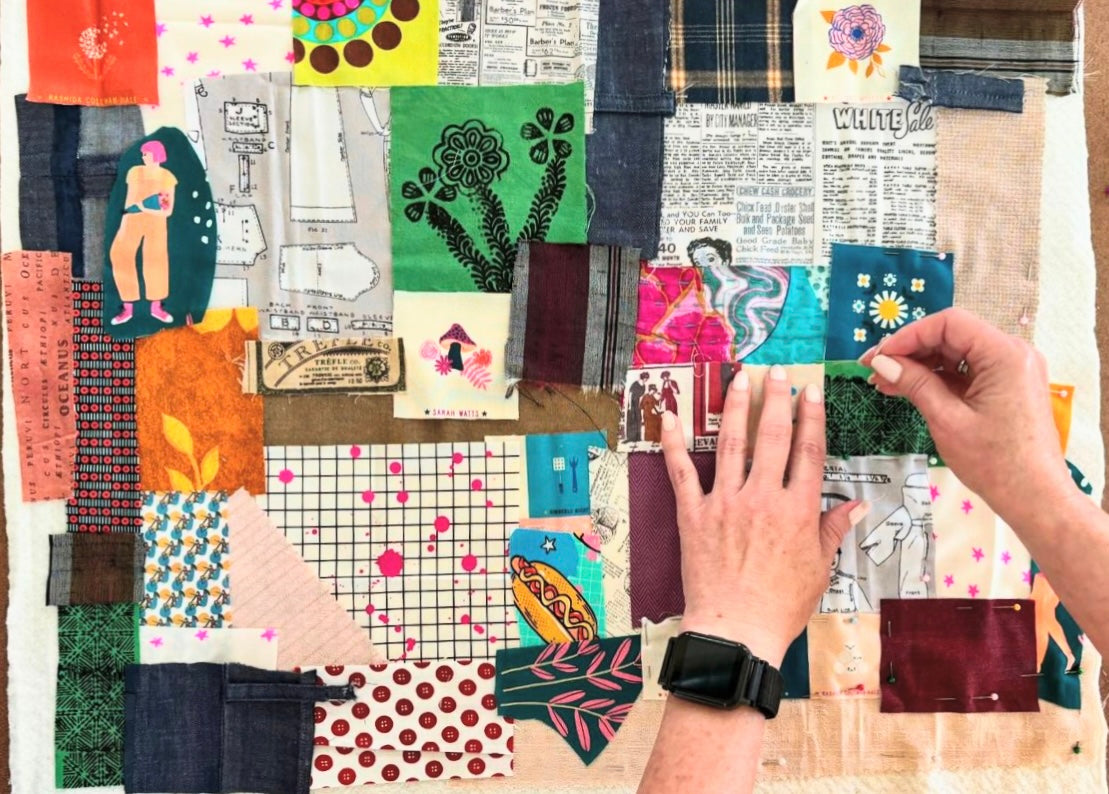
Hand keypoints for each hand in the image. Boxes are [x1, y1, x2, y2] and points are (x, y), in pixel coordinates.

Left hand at [660, 366, 865, 665]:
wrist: (737, 630)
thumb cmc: (782, 605)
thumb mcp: (820, 568)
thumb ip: (833, 529)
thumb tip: (857, 505)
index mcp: (797, 510)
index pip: (808, 451)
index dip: (810, 417)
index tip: (810, 390)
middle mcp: (762, 497)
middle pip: (772, 437)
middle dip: (775, 399)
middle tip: (777, 372)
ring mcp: (725, 503)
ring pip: (732, 444)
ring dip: (736, 407)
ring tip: (739, 378)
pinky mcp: (693, 514)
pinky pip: (682, 472)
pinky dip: (674, 443)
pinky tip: (671, 416)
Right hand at [859, 308, 1076, 523]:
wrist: (1035, 498)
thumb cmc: (995, 462)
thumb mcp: (947, 420)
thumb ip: (914, 384)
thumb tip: (881, 363)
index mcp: (1005, 355)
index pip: (949, 324)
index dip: (908, 335)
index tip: (879, 357)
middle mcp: (1013, 353)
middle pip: (953, 336)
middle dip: (911, 351)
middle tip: (874, 370)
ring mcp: (1012, 370)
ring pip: (957, 354)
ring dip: (920, 365)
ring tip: (884, 383)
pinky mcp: (1008, 386)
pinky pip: (967, 371)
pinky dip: (938, 378)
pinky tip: (909, 389)